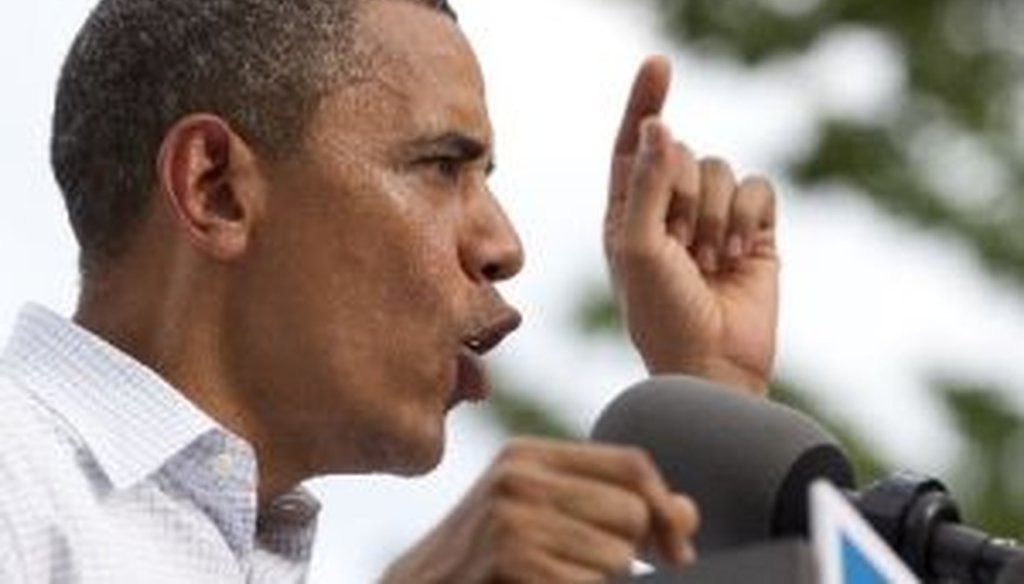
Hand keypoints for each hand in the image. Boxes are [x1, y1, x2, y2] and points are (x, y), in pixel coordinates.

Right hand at [381, 438, 698, 582]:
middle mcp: (517, 480)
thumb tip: (688, 513)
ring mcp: (510, 526)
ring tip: (553, 582)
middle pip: (631, 514)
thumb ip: (606, 506)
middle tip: (589, 575)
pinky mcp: (512, 568)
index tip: (678, 553)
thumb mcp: (534, 517)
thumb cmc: (481, 564)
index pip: (631, 464)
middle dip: (630, 557)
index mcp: (526, 456)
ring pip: (617, 560)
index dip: (665, 510)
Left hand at [604, 56, 778, 392]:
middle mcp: (669, 209)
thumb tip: (657, 126)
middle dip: (683, 197)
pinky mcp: (755, 230)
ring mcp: (713, 218)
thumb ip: (647, 185)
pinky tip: (738, 254)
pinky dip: (748, 216)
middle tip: (680, 247)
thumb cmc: (660, 313)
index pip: (634, 145)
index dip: (645, 102)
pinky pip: (758, 188)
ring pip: (721, 169)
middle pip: (682, 154)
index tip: (659, 63)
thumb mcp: (639, 247)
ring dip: (715, 215)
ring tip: (708, 261)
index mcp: (629, 212)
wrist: (711, 364)